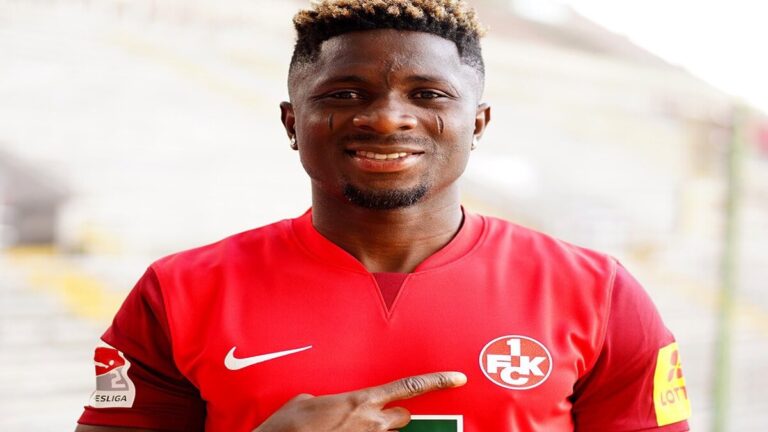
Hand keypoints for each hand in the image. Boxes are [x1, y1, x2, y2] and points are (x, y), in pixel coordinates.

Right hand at [252, 371, 466, 431]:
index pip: (409, 387)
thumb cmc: (287, 426)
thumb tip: (332, 406)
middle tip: (369, 420)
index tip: (459, 378)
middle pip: (402, 417)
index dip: (438, 382)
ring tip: (345, 430)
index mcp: (361, 400)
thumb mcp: (307, 401)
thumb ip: (331, 400)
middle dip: (392, 418)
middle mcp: (371, 422)